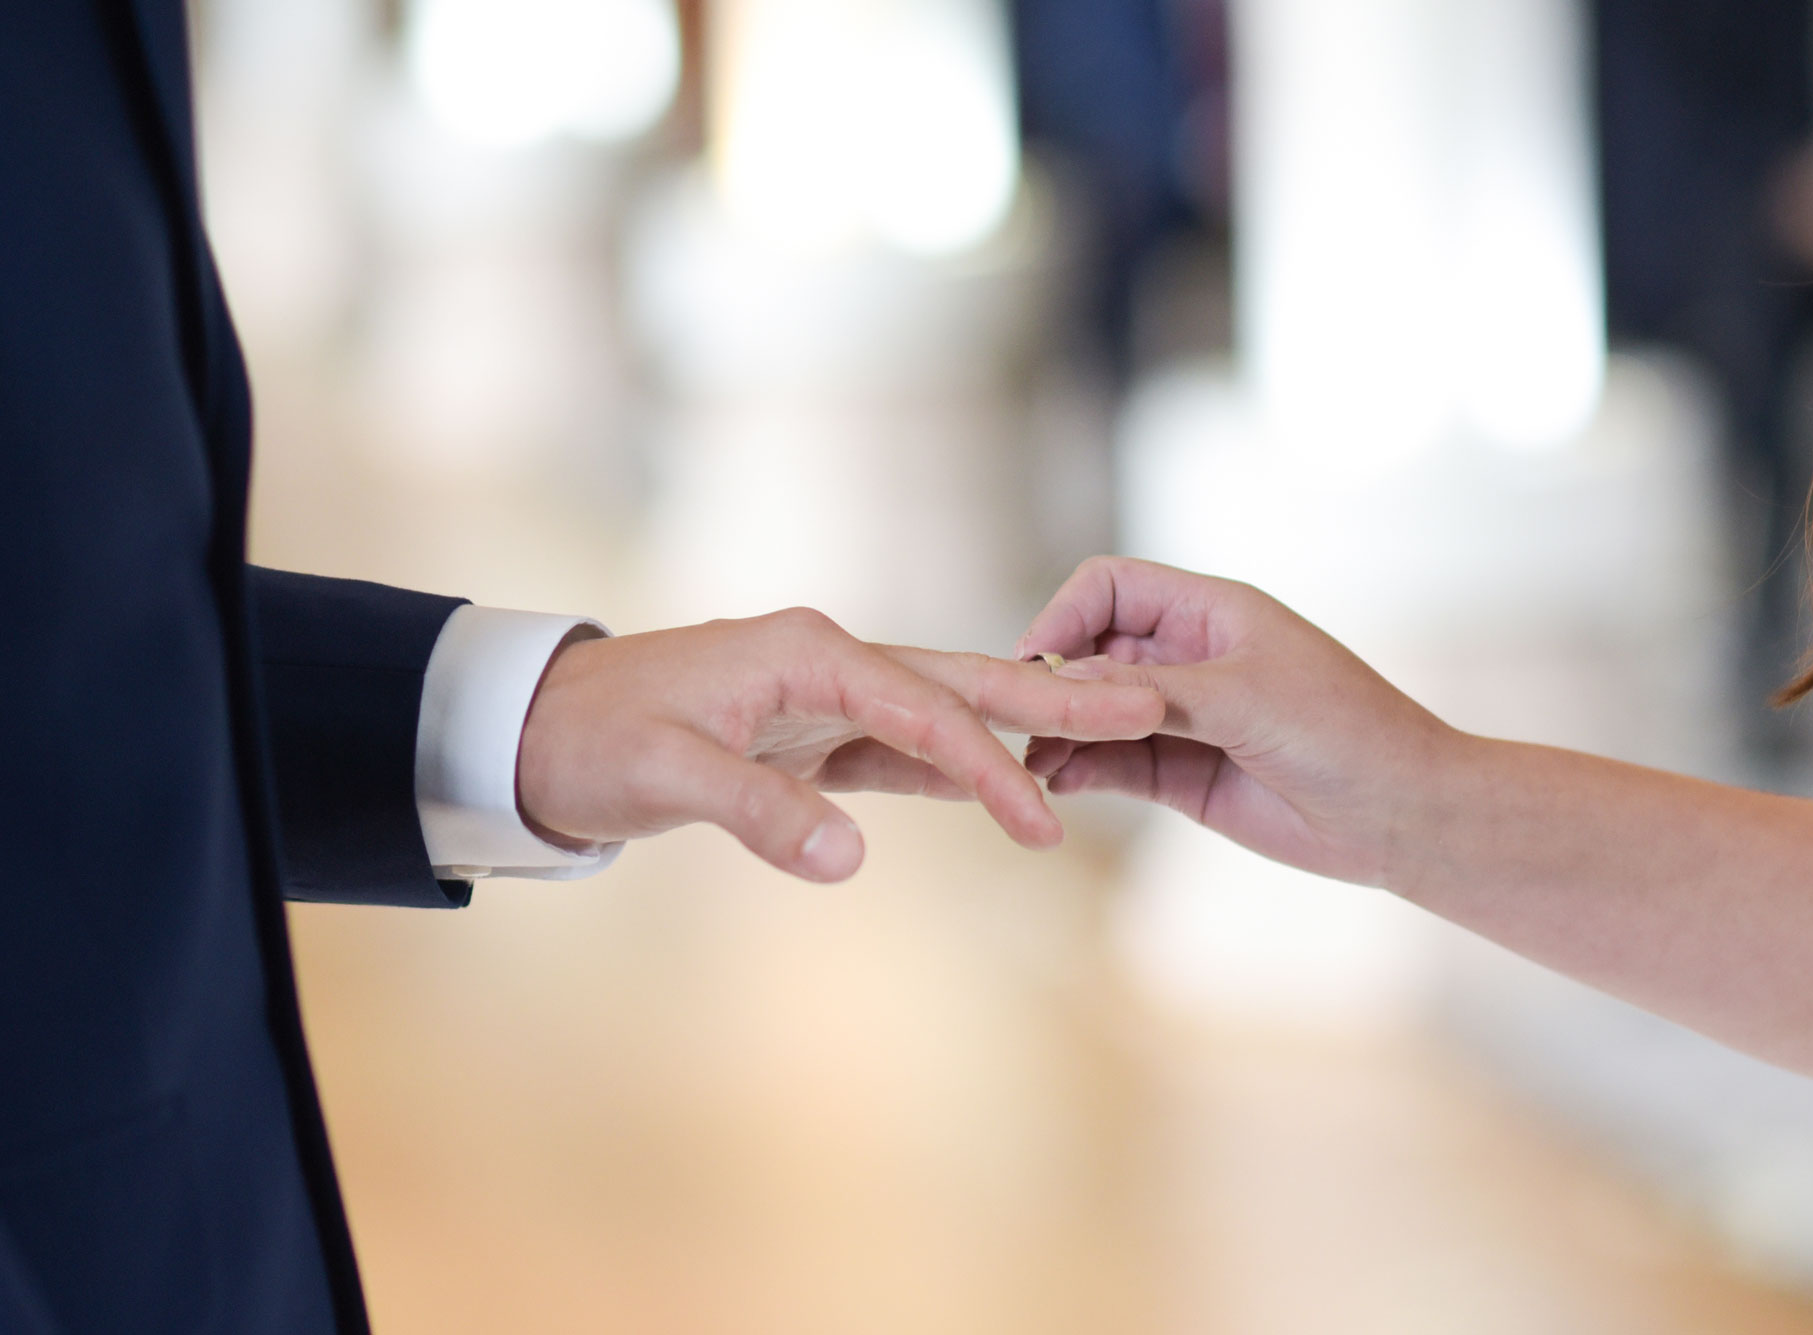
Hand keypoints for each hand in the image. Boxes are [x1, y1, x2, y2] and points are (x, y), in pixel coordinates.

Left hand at [515, 608, 1166, 881]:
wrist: (535, 729)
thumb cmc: (592, 739)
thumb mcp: (664, 775)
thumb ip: (759, 810)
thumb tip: (851, 860)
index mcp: (808, 651)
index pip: (923, 706)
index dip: (987, 763)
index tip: (1042, 820)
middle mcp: (830, 659)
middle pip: (961, 679)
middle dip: (1053, 698)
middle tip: (1150, 700)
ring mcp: (828, 694)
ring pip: (944, 710)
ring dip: (1021, 730)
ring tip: (1114, 731)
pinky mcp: (817, 734)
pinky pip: (907, 747)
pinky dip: (962, 763)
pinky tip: (1011, 781)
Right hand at [1017, 557, 1454, 886]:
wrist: (1402, 814)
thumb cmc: (1344, 732)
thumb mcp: (1244, 698)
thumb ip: (1153, 689)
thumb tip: (1067, 680)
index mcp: (1210, 611)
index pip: (1110, 587)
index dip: (1065, 616)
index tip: (1038, 663)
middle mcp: (1189, 658)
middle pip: (1092, 650)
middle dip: (1055, 681)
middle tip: (1028, 721)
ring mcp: (1183, 718)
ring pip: (1096, 713)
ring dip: (1062, 731)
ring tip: (1039, 762)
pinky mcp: (1182, 774)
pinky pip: (1114, 764)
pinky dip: (1082, 770)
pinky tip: (1063, 784)